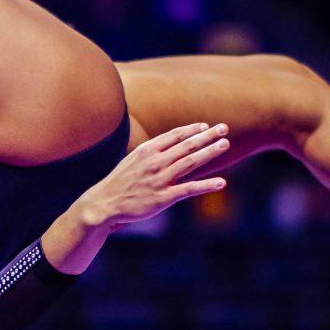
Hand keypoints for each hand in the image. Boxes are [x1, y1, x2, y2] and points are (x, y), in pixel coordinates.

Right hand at [80, 122, 230, 233]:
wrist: (104, 203)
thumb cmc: (119, 182)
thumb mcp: (132, 160)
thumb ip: (151, 153)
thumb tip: (167, 146)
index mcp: (147, 150)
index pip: (174, 135)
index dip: (192, 129)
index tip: (205, 126)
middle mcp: (155, 162)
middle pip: (187, 145)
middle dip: (207, 136)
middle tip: (224, 128)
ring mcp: (160, 179)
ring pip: (191, 162)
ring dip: (210, 152)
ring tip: (225, 144)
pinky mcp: (163, 198)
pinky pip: (189, 189)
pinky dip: (206, 185)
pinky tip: (221, 182)